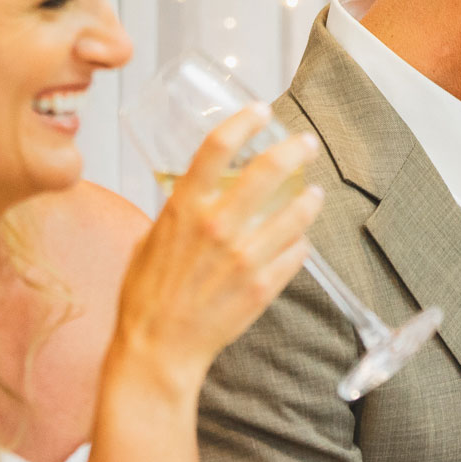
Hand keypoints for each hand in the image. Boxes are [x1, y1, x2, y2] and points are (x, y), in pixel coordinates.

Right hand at [109, 104, 322, 395]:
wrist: (158, 350)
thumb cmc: (145, 297)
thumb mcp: (149, 240)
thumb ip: (176, 213)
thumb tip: (194, 193)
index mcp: (183, 209)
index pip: (216, 147)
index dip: (243, 121)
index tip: (261, 111)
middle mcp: (217, 227)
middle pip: (268, 170)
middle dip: (294, 150)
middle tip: (306, 143)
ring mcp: (244, 257)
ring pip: (295, 213)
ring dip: (310, 199)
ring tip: (315, 194)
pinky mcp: (263, 286)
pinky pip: (296, 254)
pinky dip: (299, 244)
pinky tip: (298, 240)